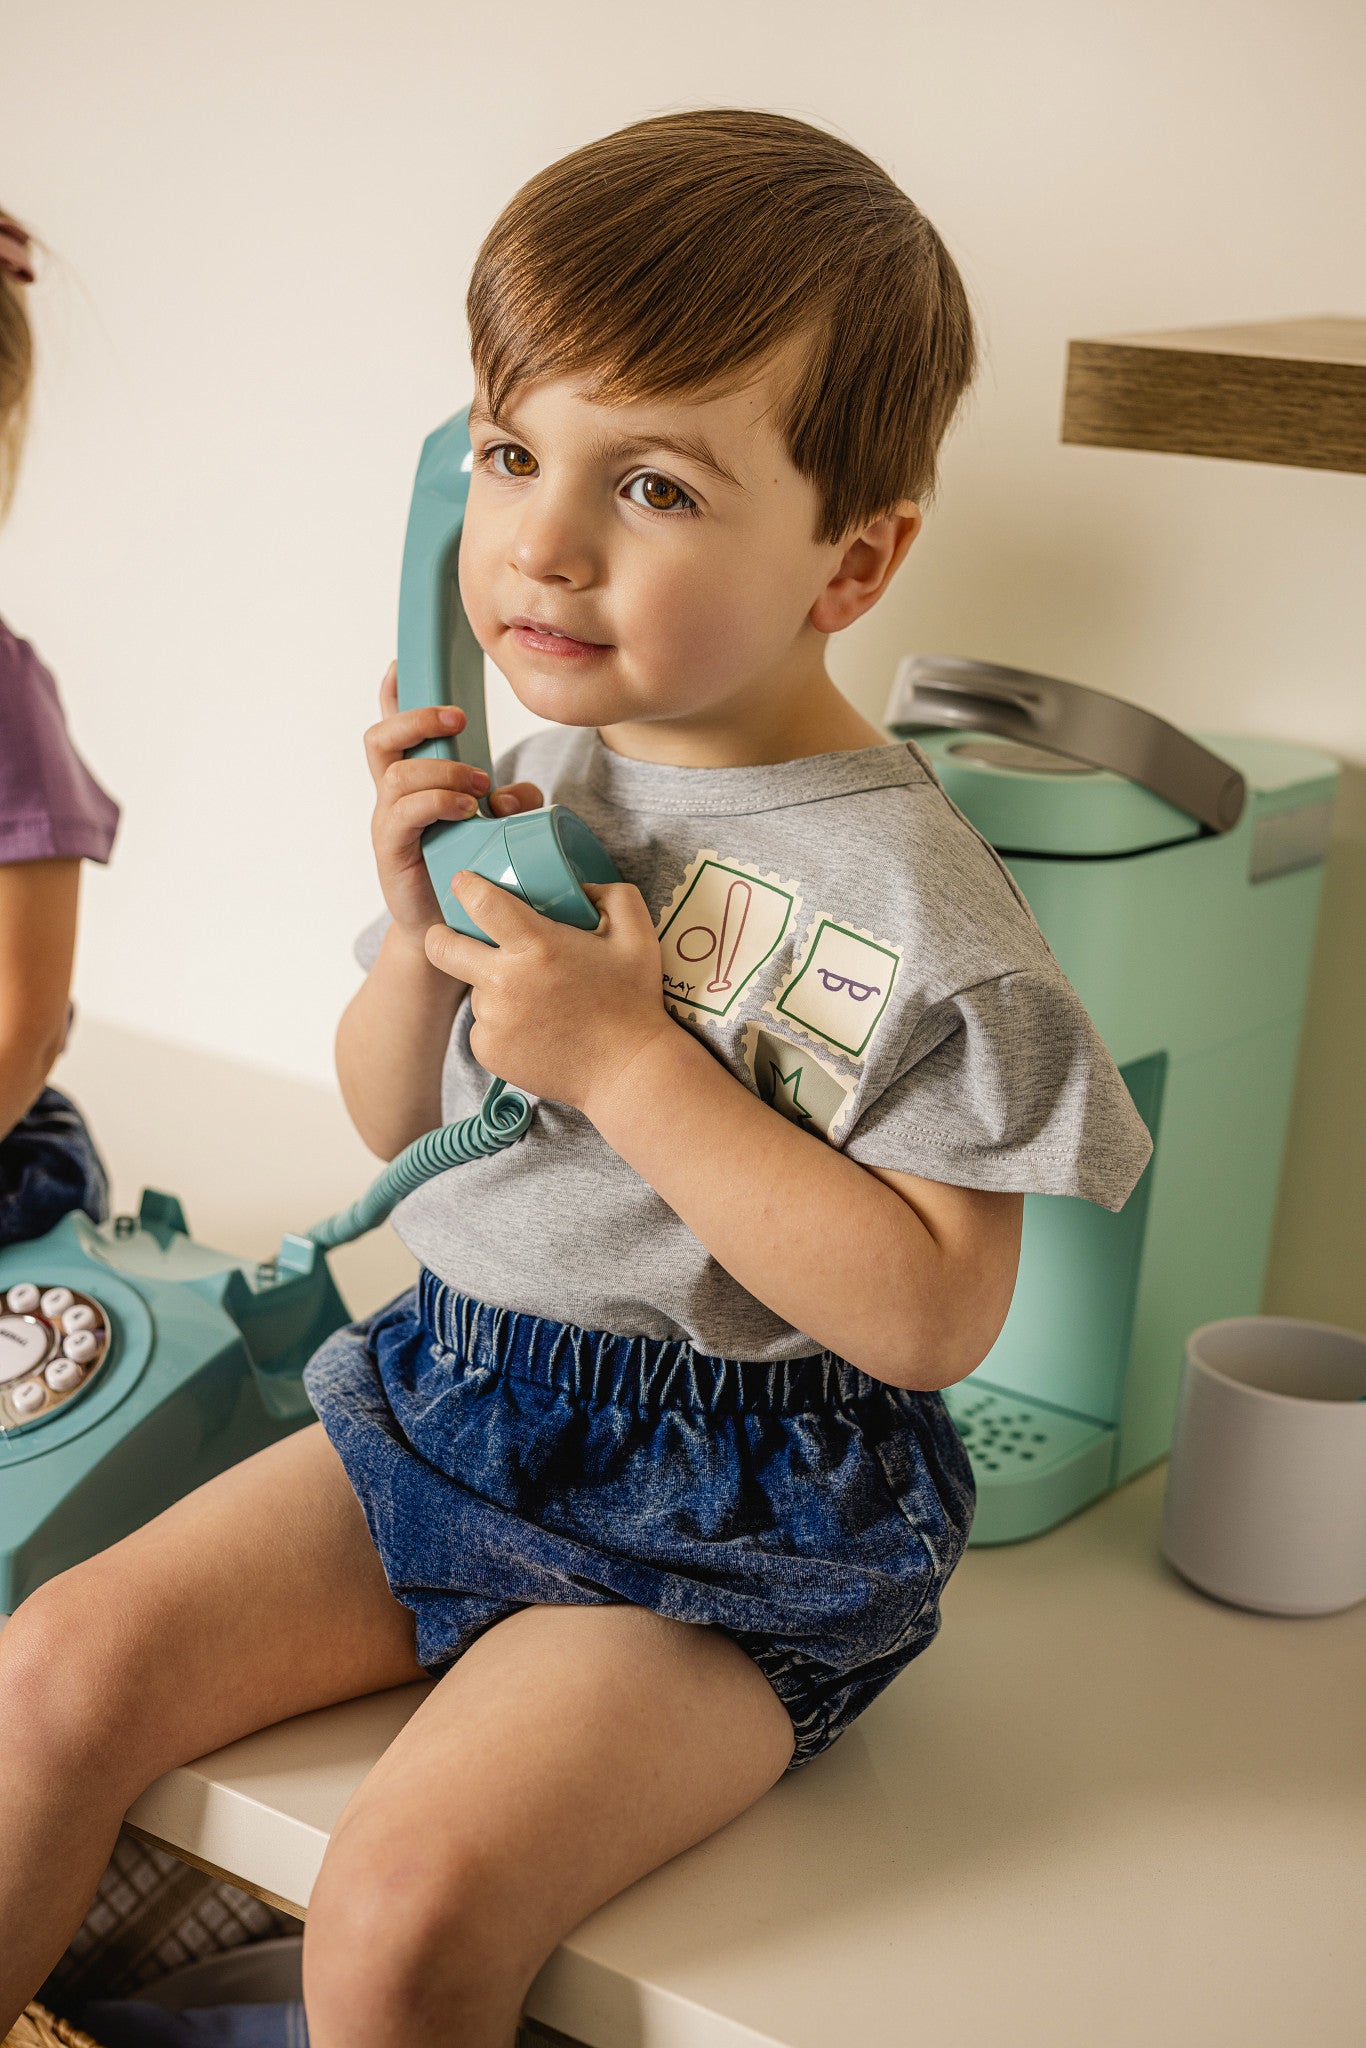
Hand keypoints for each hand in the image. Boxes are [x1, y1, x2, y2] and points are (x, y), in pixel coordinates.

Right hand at [365, 662, 542, 941]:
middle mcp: (394, 799)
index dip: (394, 696)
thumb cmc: (471, 875)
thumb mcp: (500, 830)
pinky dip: (436, 801)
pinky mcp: (393, 851)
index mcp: (415, 784)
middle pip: (381, 740)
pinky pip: (403, 813)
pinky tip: (466, 808)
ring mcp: (390, 824)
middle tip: (458, 718)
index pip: (396, 732)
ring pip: (396, 773)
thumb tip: (520, 794)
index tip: (402, 664)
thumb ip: (514, 803)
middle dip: (416, 719)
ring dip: (441, 768)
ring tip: (477, 785)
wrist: (449, 934)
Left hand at [424, 873, 676, 1117]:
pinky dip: (502, 1024)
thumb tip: (580, 887)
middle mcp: (505, 982)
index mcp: (537, 946)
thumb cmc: (633, 1001)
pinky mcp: (488, 1051)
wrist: (626, 1071)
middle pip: (441, 948)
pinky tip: (535, 1029)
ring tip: (536, 1001)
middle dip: (441, 935)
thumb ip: (612, 895)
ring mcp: (493, 1021)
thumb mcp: (637, 935)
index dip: (466, 887)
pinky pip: (483, 1026)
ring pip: (474, 990)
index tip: (463, 883)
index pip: (480, 903)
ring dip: (493, 988)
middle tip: (451, 935)